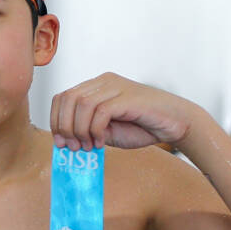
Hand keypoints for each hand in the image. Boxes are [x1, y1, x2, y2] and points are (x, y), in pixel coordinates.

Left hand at [50, 72, 203, 151]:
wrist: (174, 124)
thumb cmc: (142, 127)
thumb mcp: (106, 131)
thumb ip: (86, 131)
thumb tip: (63, 141)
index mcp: (96, 87)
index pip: (63, 97)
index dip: (56, 120)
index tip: (61, 143)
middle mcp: (104, 82)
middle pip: (68, 98)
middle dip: (64, 126)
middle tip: (73, 147)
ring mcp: (116, 86)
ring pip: (81, 104)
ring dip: (79, 130)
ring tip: (89, 146)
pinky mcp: (127, 96)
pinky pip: (100, 112)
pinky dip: (96, 130)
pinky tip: (101, 142)